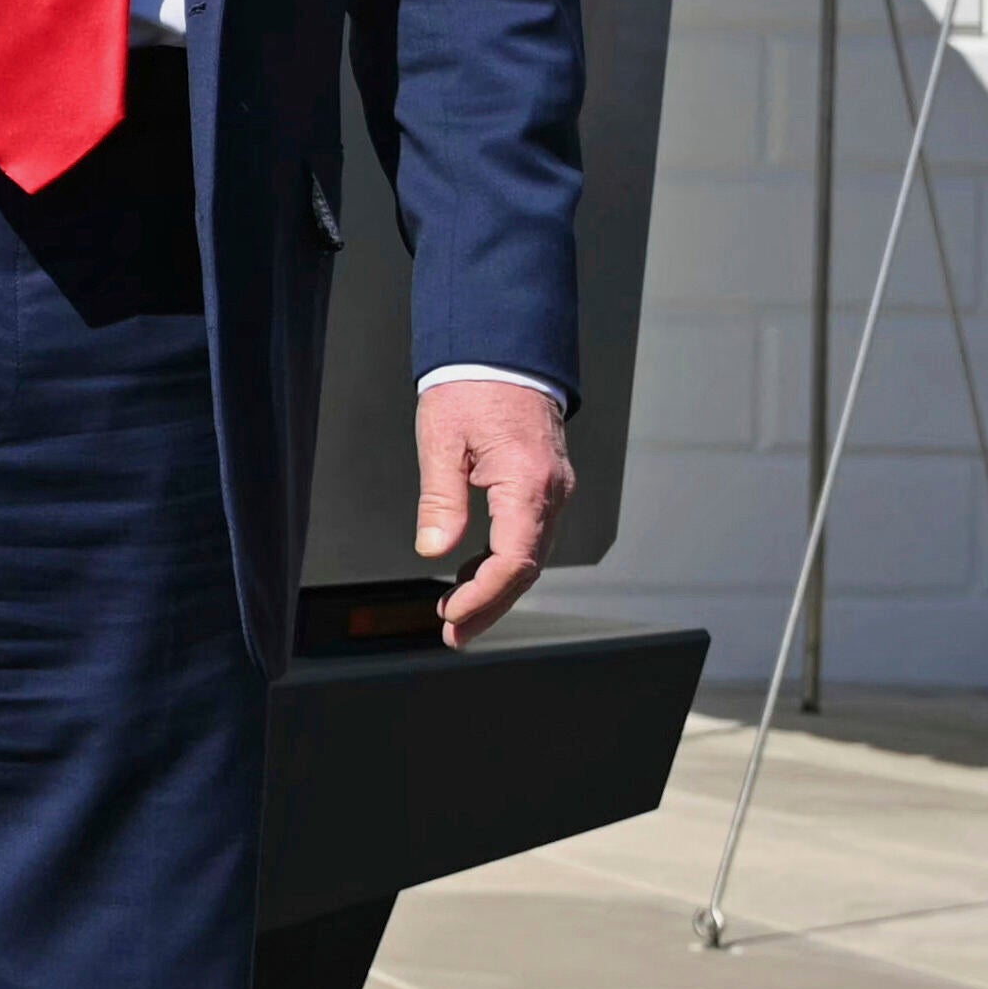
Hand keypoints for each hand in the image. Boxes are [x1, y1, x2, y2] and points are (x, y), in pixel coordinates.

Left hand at [415, 376, 573, 640]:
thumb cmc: (471, 388)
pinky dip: (503, 562)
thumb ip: (440, 499)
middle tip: (453, 635)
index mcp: (528, 483)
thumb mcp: (441, 440)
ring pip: (530, 555)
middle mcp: (552, 492)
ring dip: (496, 588)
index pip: (515, 560)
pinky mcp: (545, 487)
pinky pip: (529, 535)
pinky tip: (473, 575)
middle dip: (490, 605)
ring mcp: (553, 491)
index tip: (451, 616)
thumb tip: (434, 549)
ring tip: (456, 616)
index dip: (484, 595)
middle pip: (527, 568)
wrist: (503, 353)